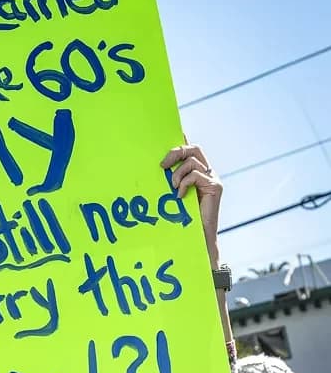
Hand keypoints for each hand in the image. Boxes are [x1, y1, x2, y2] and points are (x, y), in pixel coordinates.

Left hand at [160, 143, 222, 264]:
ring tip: (172, 188)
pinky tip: (179, 196)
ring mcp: (213, 179)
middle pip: (193, 149)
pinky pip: (196, 175)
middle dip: (175, 152)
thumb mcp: (173, 196)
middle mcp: (208, 173)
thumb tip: (157, 169)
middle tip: (162, 165)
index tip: (171, 133)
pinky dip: (184, 183)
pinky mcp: (215, 187)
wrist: (199, 240)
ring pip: (193, 161)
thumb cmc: (183, 221)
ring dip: (177, 173)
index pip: (190, 150)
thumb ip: (170, 182)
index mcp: (198, 173)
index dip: (181, 141)